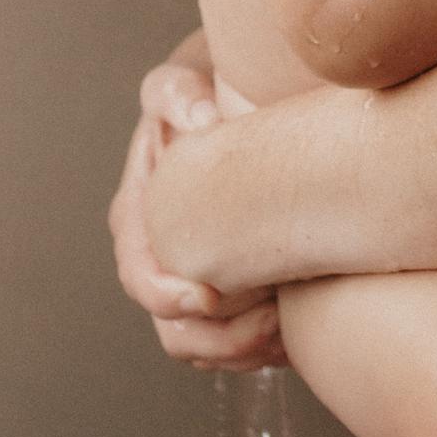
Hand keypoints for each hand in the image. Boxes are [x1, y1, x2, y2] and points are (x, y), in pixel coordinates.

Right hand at [108, 55, 287, 372]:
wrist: (228, 107)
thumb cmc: (199, 96)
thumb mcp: (179, 86)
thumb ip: (176, 93)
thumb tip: (198, 116)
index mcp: (137, 218)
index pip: (141, 277)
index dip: (169, 296)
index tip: (208, 295)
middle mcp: (157, 261)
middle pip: (175, 332)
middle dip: (221, 335)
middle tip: (271, 318)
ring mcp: (189, 284)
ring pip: (207, 348)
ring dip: (246, 349)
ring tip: (289, 326)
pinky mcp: (226, 297)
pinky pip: (236, 346)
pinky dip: (263, 349)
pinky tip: (298, 329)